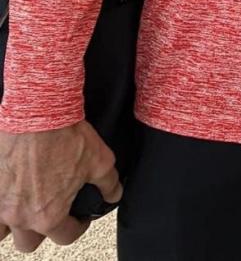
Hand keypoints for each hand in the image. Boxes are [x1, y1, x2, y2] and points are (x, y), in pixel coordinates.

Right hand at [0, 123, 120, 250]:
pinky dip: (0, 208)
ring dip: (15, 224)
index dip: (78, 227)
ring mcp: (1, 204)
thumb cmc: (65, 135)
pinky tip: (11, 194)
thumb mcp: (100, 160)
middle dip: (43, 231)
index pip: (65, 237)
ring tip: (26, 207)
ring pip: (3, 232)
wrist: (38, 112)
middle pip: (29, 243)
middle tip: (52, 212)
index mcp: (48, 216)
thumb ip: (109, 183)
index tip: (80, 218)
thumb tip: (114, 194)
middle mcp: (21, 216)